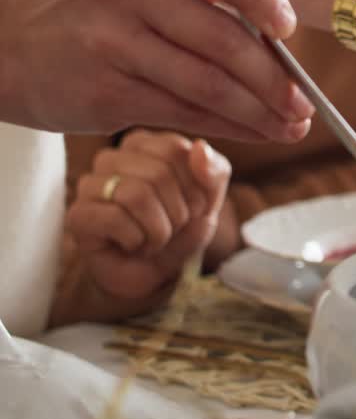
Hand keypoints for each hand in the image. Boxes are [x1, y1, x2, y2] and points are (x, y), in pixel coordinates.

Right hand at [0, 0, 312, 141]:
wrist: (15, 46)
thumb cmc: (107, 8)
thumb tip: (284, 32)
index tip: (288, 29)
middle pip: (222, 37)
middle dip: (275, 78)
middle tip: (306, 100)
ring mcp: (111, 39)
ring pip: (208, 84)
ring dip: (261, 112)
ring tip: (294, 124)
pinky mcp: (105, 91)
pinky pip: (186, 112)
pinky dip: (232, 127)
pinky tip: (259, 132)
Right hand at [66, 130, 230, 309]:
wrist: (152, 273)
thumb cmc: (178, 229)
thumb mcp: (209, 199)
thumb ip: (214, 172)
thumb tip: (200, 148)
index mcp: (144, 145)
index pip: (176, 149)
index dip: (196, 186)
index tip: (196, 207)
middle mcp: (112, 158)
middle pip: (158, 173)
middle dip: (179, 211)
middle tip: (174, 228)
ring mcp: (89, 185)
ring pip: (136, 194)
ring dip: (159, 228)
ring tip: (156, 239)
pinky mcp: (77, 215)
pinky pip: (115, 219)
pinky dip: (137, 239)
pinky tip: (134, 245)